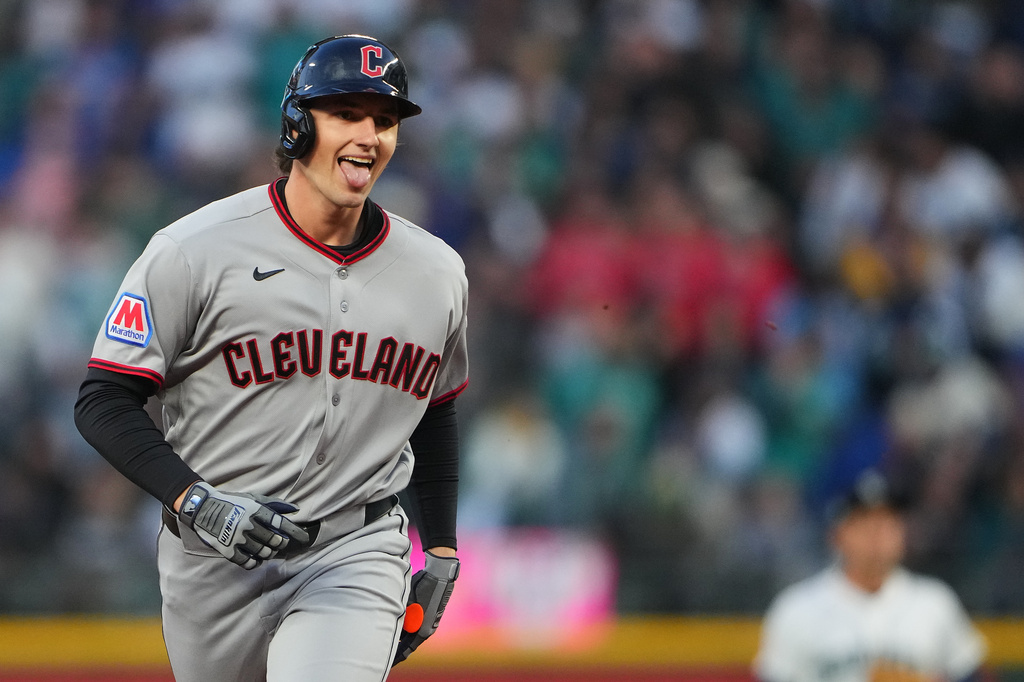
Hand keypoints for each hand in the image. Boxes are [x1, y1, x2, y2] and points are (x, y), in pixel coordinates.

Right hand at [176, 481, 308, 568]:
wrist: (202, 508)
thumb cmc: (232, 502)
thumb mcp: (252, 498)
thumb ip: (274, 504)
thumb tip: (295, 509)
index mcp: (255, 510)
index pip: (280, 523)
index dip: (295, 532)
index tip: (304, 538)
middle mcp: (248, 524)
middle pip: (273, 540)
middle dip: (280, 544)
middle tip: (281, 544)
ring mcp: (237, 538)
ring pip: (262, 552)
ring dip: (269, 553)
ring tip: (269, 551)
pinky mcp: (227, 549)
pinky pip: (246, 562)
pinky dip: (254, 563)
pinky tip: (256, 561)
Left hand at [392, 550, 459, 665]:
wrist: (440, 574)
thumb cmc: (422, 587)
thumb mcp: (406, 603)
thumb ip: (399, 617)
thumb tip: (391, 625)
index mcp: (422, 631)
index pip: (406, 650)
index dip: (396, 657)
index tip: (387, 661)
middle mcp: (428, 629)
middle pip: (408, 641)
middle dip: (397, 644)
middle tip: (383, 648)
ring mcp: (431, 622)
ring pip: (412, 631)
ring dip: (402, 631)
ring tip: (388, 632)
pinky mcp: (431, 613)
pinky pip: (417, 623)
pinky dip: (408, 623)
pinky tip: (399, 619)